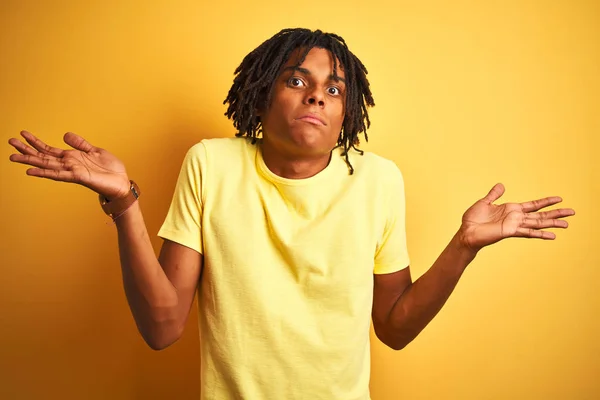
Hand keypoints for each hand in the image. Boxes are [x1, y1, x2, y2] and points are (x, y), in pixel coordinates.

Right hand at [8, 130, 130, 199]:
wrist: (122, 182)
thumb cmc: (110, 169)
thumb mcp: (95, 151)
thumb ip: (80, 144)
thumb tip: (64, 135)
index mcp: (72, 157)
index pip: (49, 149)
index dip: (35, 142)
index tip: (22, 133)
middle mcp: (68, 164)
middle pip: (43, 156)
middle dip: (26, 150)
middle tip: (9, 142)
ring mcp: (72, 171)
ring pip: (46, 165)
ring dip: (30, 160)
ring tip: (13, 156)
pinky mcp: (79, 177)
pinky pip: (59, 174)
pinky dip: (44, 173)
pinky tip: (31, 171)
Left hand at [458, 183, 574, 252]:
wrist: (466, 232)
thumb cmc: (473, 219)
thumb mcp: (484, 202)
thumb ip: (494, 194)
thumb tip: (501, 185)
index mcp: (511, 209)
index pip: (533, 205)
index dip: (546, 202)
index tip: (559, 199)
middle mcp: (515, 217)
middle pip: (540, 215)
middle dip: (556, 213)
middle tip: (572, 212)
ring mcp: (514, 225)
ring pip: (537, 223)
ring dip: (552, 223)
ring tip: (567, 224)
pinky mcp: (510, 231)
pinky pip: (528, 232)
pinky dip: (540, 234)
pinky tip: (552, 236)